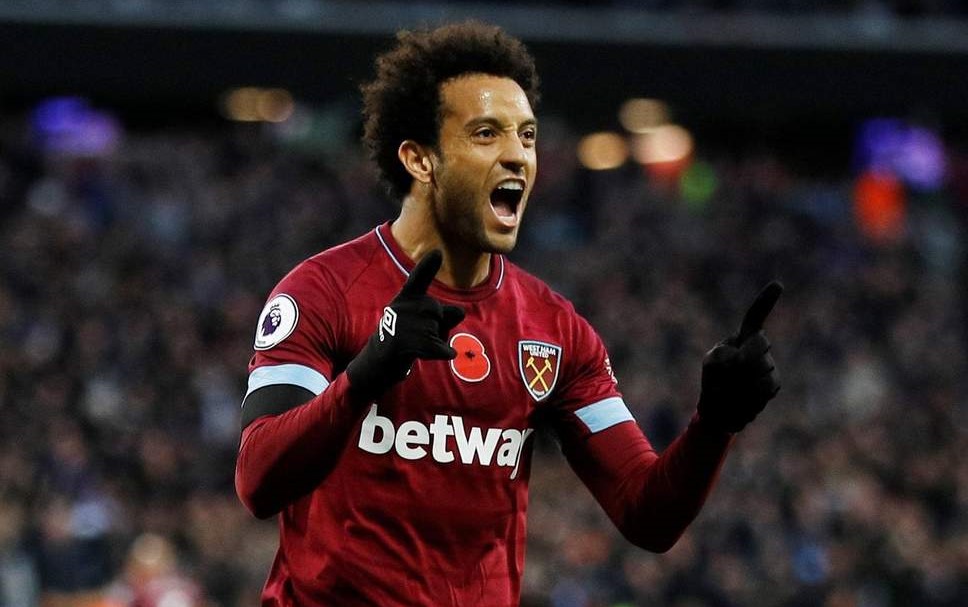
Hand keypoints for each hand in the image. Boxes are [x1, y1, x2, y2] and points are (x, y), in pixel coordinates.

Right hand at [346, 250, 464, 399]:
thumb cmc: (405, 337)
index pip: (418, 279)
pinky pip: (441, 348)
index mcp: (406, 297)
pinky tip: (436, 355)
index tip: (437, 252)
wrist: (377, 362)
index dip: (428, 266)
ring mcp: (403, 325)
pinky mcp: (406, 344)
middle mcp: (402, 307)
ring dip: (436, 343)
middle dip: (439, 327)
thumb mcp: (423, 321)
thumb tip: (460, 312)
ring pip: (440, 332)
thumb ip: (444, 314)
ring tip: (416, 346)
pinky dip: (444, 353)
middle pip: (440, 313)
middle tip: (417, 337)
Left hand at [697, 281, 782, 432]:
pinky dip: (753, 395)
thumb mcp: (713, 366)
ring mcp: (769, 364)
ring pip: (764, 368)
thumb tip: (746, 361)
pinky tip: (743, 399)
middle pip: (760, 345)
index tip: (778, 285)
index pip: (755, 318)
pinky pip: (767, 387)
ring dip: (745, 382)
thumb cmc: (714, 383)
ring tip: (733, 391)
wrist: (721, 411)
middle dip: (743, 360)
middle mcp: (759, 348)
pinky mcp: (773, 383)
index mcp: (741, 339)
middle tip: (728, 376)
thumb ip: (728, 358)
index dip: (766, 301)